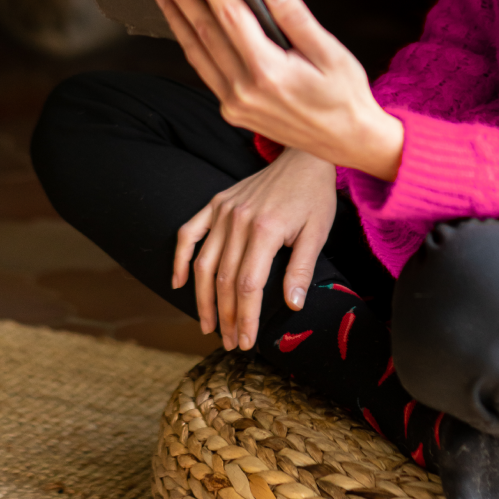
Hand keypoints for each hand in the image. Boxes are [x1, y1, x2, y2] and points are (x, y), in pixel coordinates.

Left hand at [154, 0, 403, 180]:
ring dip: (178, 20)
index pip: (230, 14)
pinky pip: (205, 71)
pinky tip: (187, 29)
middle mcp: (244, 89)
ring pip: (197, 52)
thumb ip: (296, 18)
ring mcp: (234, 104)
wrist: (347, 141)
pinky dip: (192, 45)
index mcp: (269, 71)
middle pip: (204, 31)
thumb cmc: (345, 94)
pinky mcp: (232, 111)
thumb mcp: (332, 52)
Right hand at [172, 147, 340, 350]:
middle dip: (226, 316)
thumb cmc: (314, 196)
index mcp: (266, 229)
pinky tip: (180, 283)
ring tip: (207, 324)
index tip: (246, 341)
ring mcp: (222, 210)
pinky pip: (189, 233)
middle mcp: (238, 220)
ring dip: (202, 298)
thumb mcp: (318, 233)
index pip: (248, 285)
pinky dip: (181, 258)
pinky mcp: (215, 203)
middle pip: (223, 280)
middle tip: (229, 341)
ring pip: (203, 263)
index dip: (246, 317)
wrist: (304, 157)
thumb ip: (302, 269)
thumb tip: (293, 306)